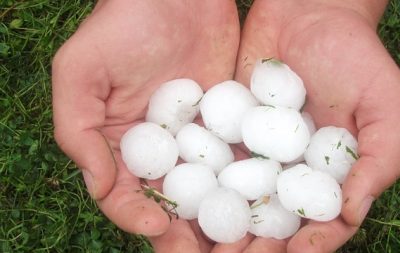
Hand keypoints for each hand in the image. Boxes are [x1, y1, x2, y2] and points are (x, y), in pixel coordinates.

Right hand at [52, 0, 238, 251]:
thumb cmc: (123, 25)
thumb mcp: (80, 71)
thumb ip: (77, 130)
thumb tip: (98, 187)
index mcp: (118, 144)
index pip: (122, 193)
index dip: (135, 215)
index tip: (158, 225)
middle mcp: (157, 150)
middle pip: (165, 201)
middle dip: (177, 229)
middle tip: (194, 248)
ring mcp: (194, 141)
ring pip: (202, 190)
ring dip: (211, 216)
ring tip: (228, 236)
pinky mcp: (226, 127)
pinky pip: (234, 161)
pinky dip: (241, 183)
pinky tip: (253, 200)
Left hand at [213, 0, 399, 251]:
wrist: (307, 10)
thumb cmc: (354, 54)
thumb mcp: (385, 103)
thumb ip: (379, 158)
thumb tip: (351, 212)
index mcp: (329, 173)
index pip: (321, 220)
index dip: (312, 241)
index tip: (297, 250)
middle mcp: (290, 170)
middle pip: (275, 218)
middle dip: (260, 242)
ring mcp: (255, 152)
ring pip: (239, 198)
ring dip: (226, 223)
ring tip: (209, 241)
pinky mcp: (228, 130)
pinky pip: (213, 160)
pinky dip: (201, 181)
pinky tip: (186, 200)